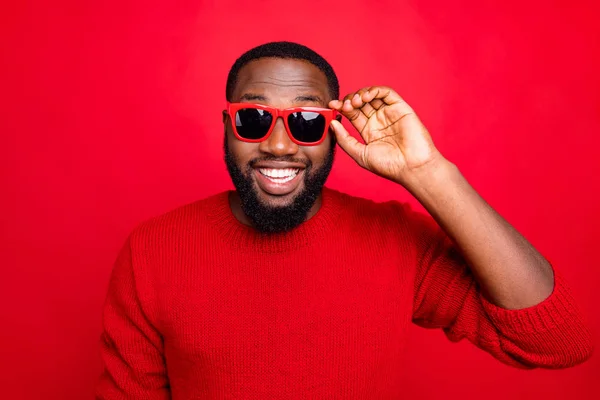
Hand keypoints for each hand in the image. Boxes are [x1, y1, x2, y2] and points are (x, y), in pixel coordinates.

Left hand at [329, 86, 444, 187]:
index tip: (332, 105)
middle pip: (360, 102)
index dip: (341, 107)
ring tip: (355, 102)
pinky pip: (387, 93)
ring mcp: (389, 113)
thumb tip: (332, 124)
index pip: (352, 113)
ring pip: (372, 95)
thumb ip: (344, 139)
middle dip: (349, 100)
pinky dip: (375, 90)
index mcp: (368, 130)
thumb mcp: (359, 154)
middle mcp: (378, 120)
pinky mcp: (400, 108)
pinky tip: (366, 97)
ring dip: (360, 94)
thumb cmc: (388, 165)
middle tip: (344, 105)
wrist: (411, 167)